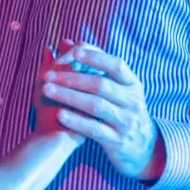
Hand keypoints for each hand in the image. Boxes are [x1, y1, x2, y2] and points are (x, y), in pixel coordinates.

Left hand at [40, 42, 164, 180]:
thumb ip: (93, 65)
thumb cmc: (122, 109)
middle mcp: (132, 101)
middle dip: (72, 77)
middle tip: (47, 75)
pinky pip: (94, 129)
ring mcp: (126, 121)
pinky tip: (59, 114)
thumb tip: (65, 42)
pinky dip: (76, 121)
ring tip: (47, 90)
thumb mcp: (116, 87)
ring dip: (68, 96)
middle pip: (100, 84)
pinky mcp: (117, 140)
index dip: (94, 57)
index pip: (116, 65)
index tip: (72, 52)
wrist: (142, 147)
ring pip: (95, 105)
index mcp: (132, 83)